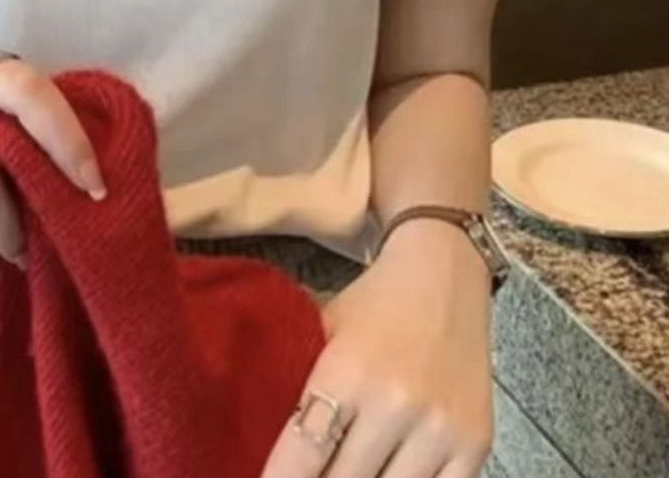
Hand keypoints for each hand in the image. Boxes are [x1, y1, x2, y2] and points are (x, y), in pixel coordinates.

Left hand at [261, 219, 494, 477]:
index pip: (305, 452)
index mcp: (348, 371)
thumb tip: (258, 435)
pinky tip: (383, 476)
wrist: (444, 275)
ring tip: (344, 471)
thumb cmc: (373, 305)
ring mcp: (440, 428)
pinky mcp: (475, 444)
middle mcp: (396, 403)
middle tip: (307, 474)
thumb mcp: (323, 331)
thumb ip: (298, 383)